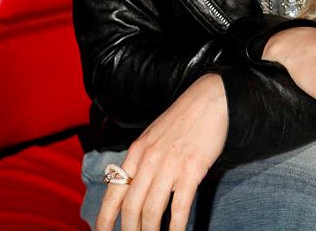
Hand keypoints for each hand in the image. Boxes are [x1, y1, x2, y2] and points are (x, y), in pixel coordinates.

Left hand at [96, 73, 227, 230]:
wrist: (211, 98)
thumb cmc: (183, 118)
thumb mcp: (153, 135)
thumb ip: (142, 159)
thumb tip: (133, 186)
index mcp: (137, 151)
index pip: (114, 192)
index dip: (104, 218)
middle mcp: (149, 159)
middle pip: (131, 208)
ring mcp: (170, 164)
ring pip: (152, 211)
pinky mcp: (191, 169)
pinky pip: (179, 207)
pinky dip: (176, 228)